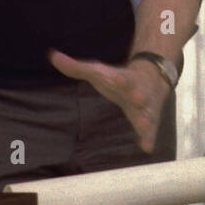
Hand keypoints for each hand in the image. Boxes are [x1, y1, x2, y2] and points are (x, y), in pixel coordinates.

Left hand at [48, 49, 167, 152]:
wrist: (152, 77)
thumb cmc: (117, 77)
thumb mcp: (98, 71)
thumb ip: (75, 67)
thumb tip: (51, 55)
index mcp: (124, 79)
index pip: (121, 78)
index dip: (119, 79)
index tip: (117, 79)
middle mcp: (138, 92)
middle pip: (139, 94)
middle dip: (139, 96)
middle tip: (139, 98)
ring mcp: (145, 107)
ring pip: (147, 113)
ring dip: (146, 119)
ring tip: (143, 125)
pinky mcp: (149, 120)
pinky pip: (150, 130)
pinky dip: (149, 138)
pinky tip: (147, 148)